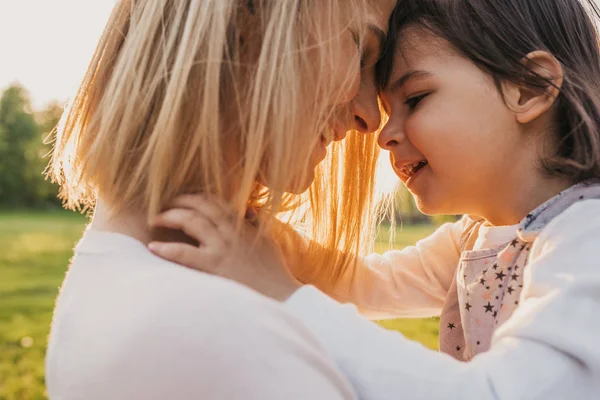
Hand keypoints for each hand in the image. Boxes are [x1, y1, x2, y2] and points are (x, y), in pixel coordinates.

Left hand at [147, 195, 300, 300]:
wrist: (281, 295)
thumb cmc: (274, 272)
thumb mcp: (268, 241)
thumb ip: (257, 223)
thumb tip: (250, 210)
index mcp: (242, 224)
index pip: (215, 200)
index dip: (196, 196)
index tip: (182, 198)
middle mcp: (230, 231)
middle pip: (200, 205)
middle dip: (179, 201)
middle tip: (162, 205)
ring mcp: (222, 247)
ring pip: (191, 221)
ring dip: (169, 217)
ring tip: (154, 219)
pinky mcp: (214, 266)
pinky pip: (184, 253)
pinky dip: (167, 248)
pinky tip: (152, 248)